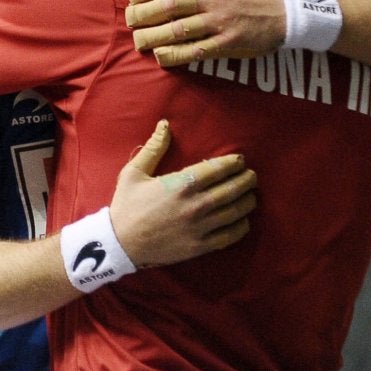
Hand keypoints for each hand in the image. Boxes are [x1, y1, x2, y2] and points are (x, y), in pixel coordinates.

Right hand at [109, 120, 257, 266]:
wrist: (120, 243)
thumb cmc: (127, 205)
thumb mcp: (133, 172)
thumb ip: (153, 148)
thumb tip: (165, 124)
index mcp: (182, 183)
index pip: (218, 169)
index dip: (234, 162)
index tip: (240, 159)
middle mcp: (196, 204)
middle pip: (233, 188)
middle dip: (247, 179)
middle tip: (251, 175)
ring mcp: (200, 227)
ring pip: (236, 211)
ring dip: (248, 200)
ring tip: (251, 195)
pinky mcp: (200, 246)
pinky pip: (230, 235)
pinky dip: (241, 226)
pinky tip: (243, 220)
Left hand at [124, 0, 285, 66]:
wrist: (287, 13)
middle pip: (169, 6)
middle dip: (143, 14)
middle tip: (129, 20)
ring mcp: (219, 22)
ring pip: (178, 29)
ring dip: (153, 36)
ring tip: (138, 40)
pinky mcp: (227, 43)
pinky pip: (195, 50)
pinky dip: (175, 54)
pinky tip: (160, 56)